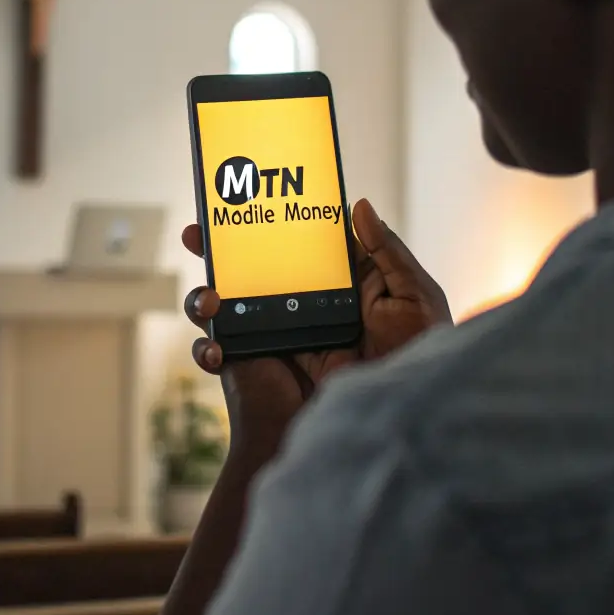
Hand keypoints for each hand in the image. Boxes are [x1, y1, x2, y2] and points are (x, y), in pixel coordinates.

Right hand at [182, 198, 450, 452]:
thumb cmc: (415, 357)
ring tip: (209, 297)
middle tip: (198, 231)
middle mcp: (305, 299)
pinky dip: (208, 344)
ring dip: (205, 293)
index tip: (246, 194)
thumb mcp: (413, 296)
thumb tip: (357, 205)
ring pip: (229, 301)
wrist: (394, 420)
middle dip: (220, 247)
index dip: (273, 217)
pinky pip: (222, 346)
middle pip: (254, 264)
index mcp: (341, 278)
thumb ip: (386, 250)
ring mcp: (280, 329)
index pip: (300, 240)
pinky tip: (216, 347)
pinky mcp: (263, 360)